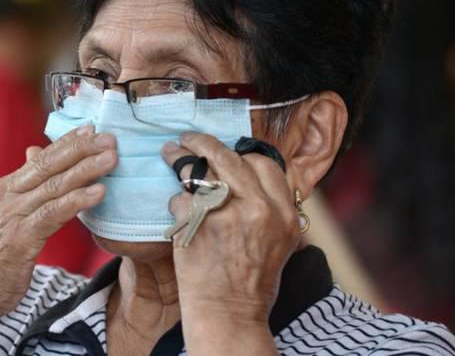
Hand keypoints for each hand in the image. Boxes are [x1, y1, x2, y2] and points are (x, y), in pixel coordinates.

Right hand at [0, 125, 116, 316]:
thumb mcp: (8, 214)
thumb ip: (26, 185)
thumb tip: (34, 151)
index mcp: (7, 188)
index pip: (42, 158)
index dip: (68, 142)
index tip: (93, 128)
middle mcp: (9, 196)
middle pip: (50, 165)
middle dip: (82, 149)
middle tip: (109, 138)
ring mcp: (13, 217)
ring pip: (54, 186)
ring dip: (86, 170)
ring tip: (111, 159)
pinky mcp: (20, 240)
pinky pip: (53, 215)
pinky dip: (77, 201)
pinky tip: (99, 193)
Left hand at [161, 133, 299, 347]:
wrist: (229, 315)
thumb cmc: (252, 283)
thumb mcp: (279, 242)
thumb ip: (270, 208)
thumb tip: (251, 176)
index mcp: (283, 213)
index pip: (263, 163)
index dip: (241, 153)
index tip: (227, 152)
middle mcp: (259, 209)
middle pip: (230, 156)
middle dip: (205, 142)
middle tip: (189, 138)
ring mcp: (226, 214)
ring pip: (200, 169)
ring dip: (180, 157)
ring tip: (171, 152)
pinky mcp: (197, 223)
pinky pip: (181, 196)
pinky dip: (176, 201)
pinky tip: (176, 208)